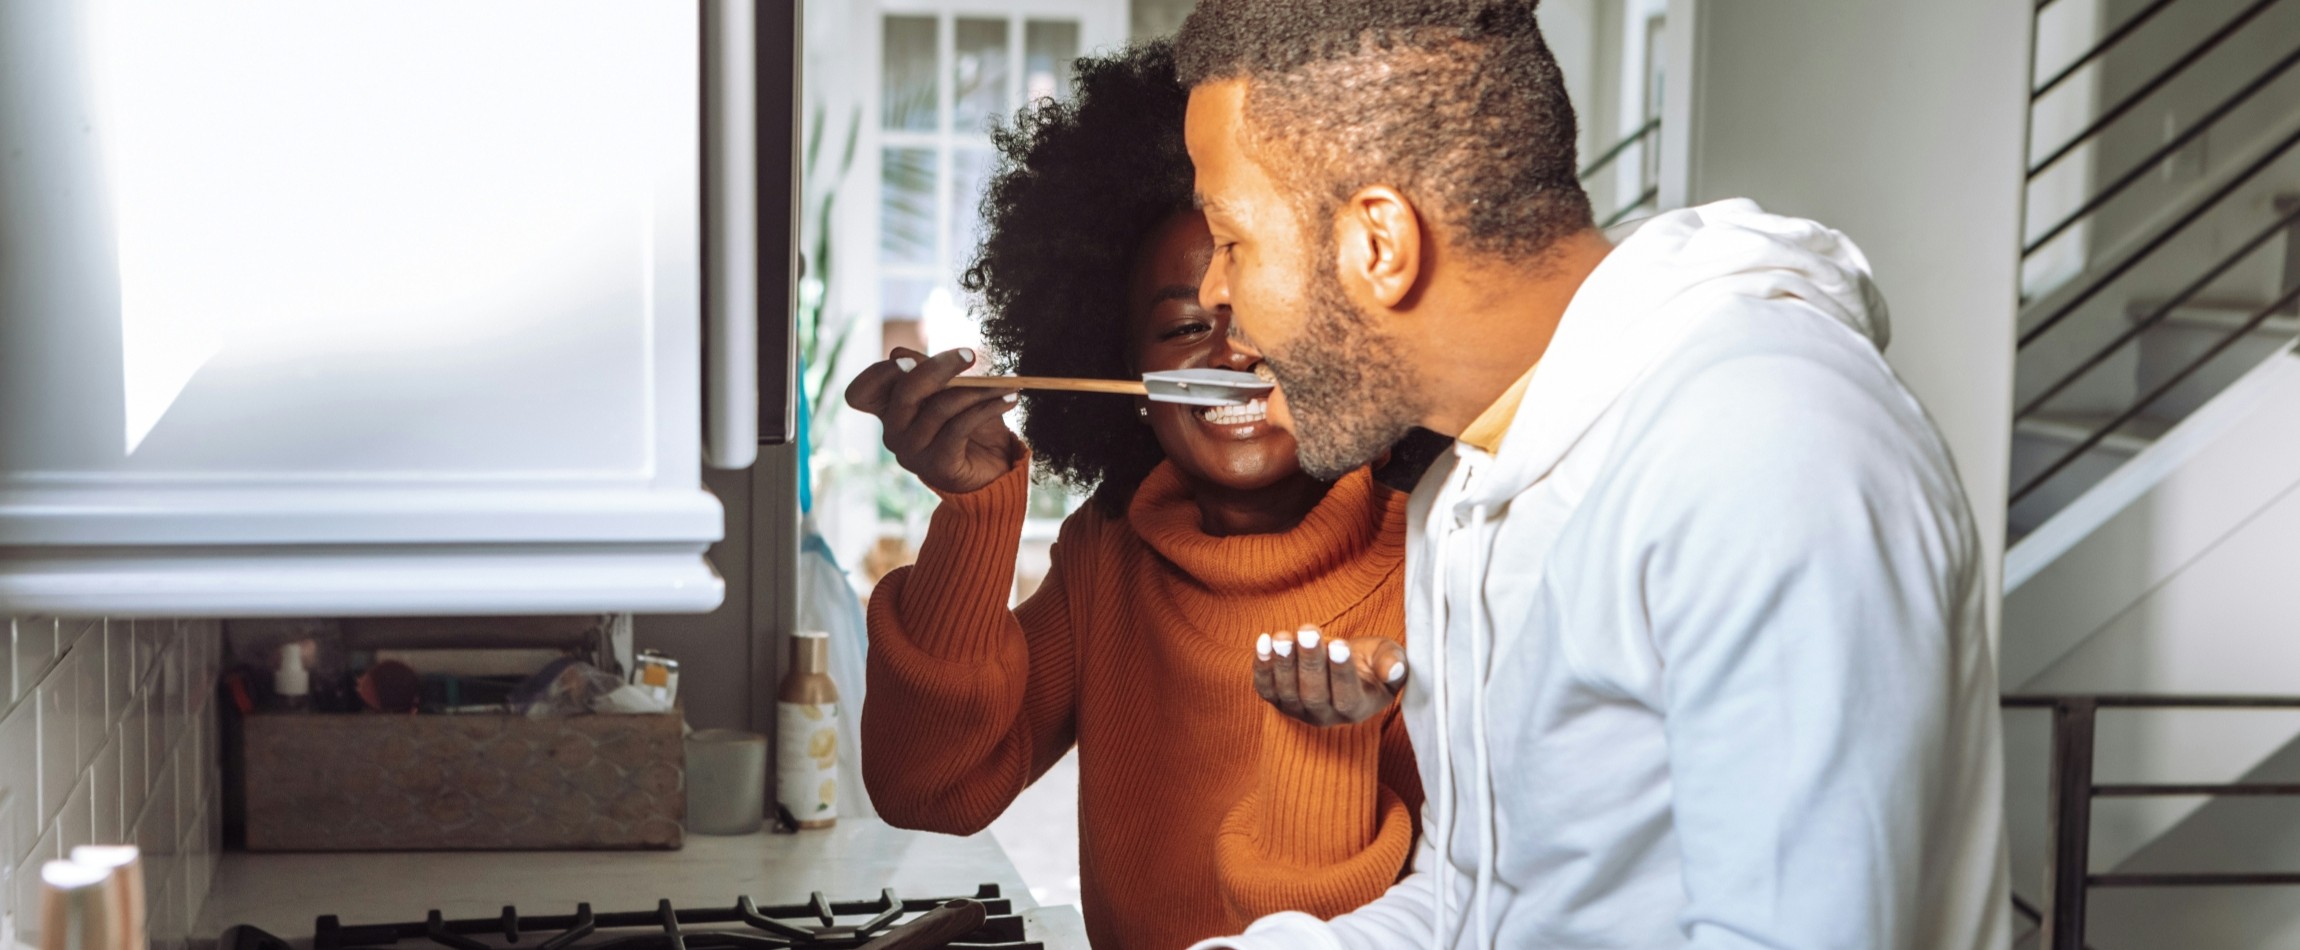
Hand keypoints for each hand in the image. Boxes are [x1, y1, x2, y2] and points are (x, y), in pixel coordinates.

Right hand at [844, 347, 1021, 494]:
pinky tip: (1009, 400)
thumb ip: (927, 372)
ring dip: (977, 390)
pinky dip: (988, 408)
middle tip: (970, 355)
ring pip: (940, 408)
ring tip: (1006, 384)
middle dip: (939, 367)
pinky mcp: (938, 466)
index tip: (910, 361)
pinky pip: (960, 427)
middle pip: (905, 391)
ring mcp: (913, 453)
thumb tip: (900, 352)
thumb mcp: (949, 392)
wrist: (992, 471)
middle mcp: (893, 434)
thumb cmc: (968, 425)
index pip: (860, 394)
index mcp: (889, 412)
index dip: (878, 374)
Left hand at [1253, 624, 1406, 725]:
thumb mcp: (1390, 657)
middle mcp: (1326, 716)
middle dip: (1310, 662)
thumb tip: (1395, 669)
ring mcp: (1298, 710)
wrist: (1341, 662)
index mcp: (1357, 709)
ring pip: (1287, 692)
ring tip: (1284, 636)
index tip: (1339, 643)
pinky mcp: (1277, 699)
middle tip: (1308, 632)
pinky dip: (1261, 667)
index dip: (1341, 671)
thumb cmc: (1370, 661)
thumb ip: (1394, 663)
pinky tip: (1264, 641)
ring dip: (1284, 663)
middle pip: (1314, 695)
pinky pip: (1265, 688)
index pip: (1347, 697)